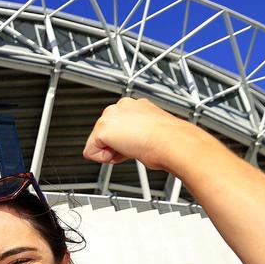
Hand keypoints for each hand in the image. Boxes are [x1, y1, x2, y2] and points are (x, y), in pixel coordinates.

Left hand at [83, 97, 207, 171]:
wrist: (173, 141)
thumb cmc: (169, 140)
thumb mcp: (151, 130)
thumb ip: (137, 130)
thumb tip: (135, 139)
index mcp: (134, 105)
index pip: (117, 126)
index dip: (126, 140)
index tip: (139, 141)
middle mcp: (121, 106)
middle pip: (104, 133)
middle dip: (117, 144)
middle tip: (137, 145)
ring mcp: (110, 115)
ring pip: (97, 142)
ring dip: (113, 150)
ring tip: (134, 147)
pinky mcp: (102, 129)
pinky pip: (91, 153)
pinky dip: (106, 158)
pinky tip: (125, 151)